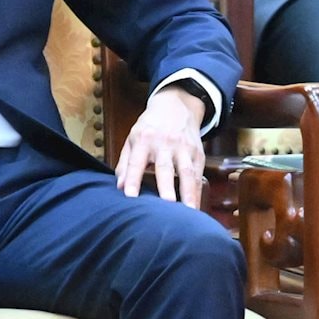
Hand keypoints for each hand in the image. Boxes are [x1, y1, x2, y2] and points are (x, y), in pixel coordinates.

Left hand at [118, 86, 208, 206]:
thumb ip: (125, 163)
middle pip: (165, 168)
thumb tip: (120, 187)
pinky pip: (198, 175)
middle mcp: (165, 143)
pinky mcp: (198, 153)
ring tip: (188, 212)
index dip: (133, 179)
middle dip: (166, 187)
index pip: (137, 162)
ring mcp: (184, 148)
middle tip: (166, 206)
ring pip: (187, 172)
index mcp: (144, 139)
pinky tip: (195, 208)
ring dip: (188, 193)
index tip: (130, 196)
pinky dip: (197, 192)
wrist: (177, 106)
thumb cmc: (150, 127)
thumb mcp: (132, 138)